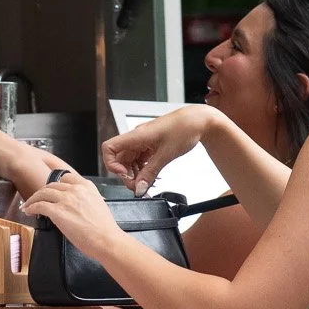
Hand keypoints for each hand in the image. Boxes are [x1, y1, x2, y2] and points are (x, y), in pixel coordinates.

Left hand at [23, 172, 124, 260]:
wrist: (107, 240)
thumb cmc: (104, 229)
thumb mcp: (98, 205)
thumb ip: (87, 200)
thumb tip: (77, 205)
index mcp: (87, 187)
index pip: (66, 177)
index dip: (55, 184)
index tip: (49, 189)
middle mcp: (76, 190)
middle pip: (51, 185)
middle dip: (42, 192)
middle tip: (36, 198)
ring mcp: (66, 200)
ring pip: (42, 193)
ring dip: (32, 199)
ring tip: (27, 205)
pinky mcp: (58, 212)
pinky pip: (39, 206)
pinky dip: (31, 207)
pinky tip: (28, 211)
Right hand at [101, 106, 215, 193]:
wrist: (198, 121)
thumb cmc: (184, 129)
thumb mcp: (166, 155)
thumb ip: (150, 173)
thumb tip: (139, 188)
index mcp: (136, 136)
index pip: (109, 148)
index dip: (111, 164)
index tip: (124, 176)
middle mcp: (137, 138)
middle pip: (119, 158)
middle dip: (126, 175)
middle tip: (139, 186)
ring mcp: (143, 141)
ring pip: (130, 161)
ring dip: (135, 174)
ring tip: (147, 183)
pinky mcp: (150, 145)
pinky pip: (140, 159)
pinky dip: (143, 169)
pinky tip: (151, 176)